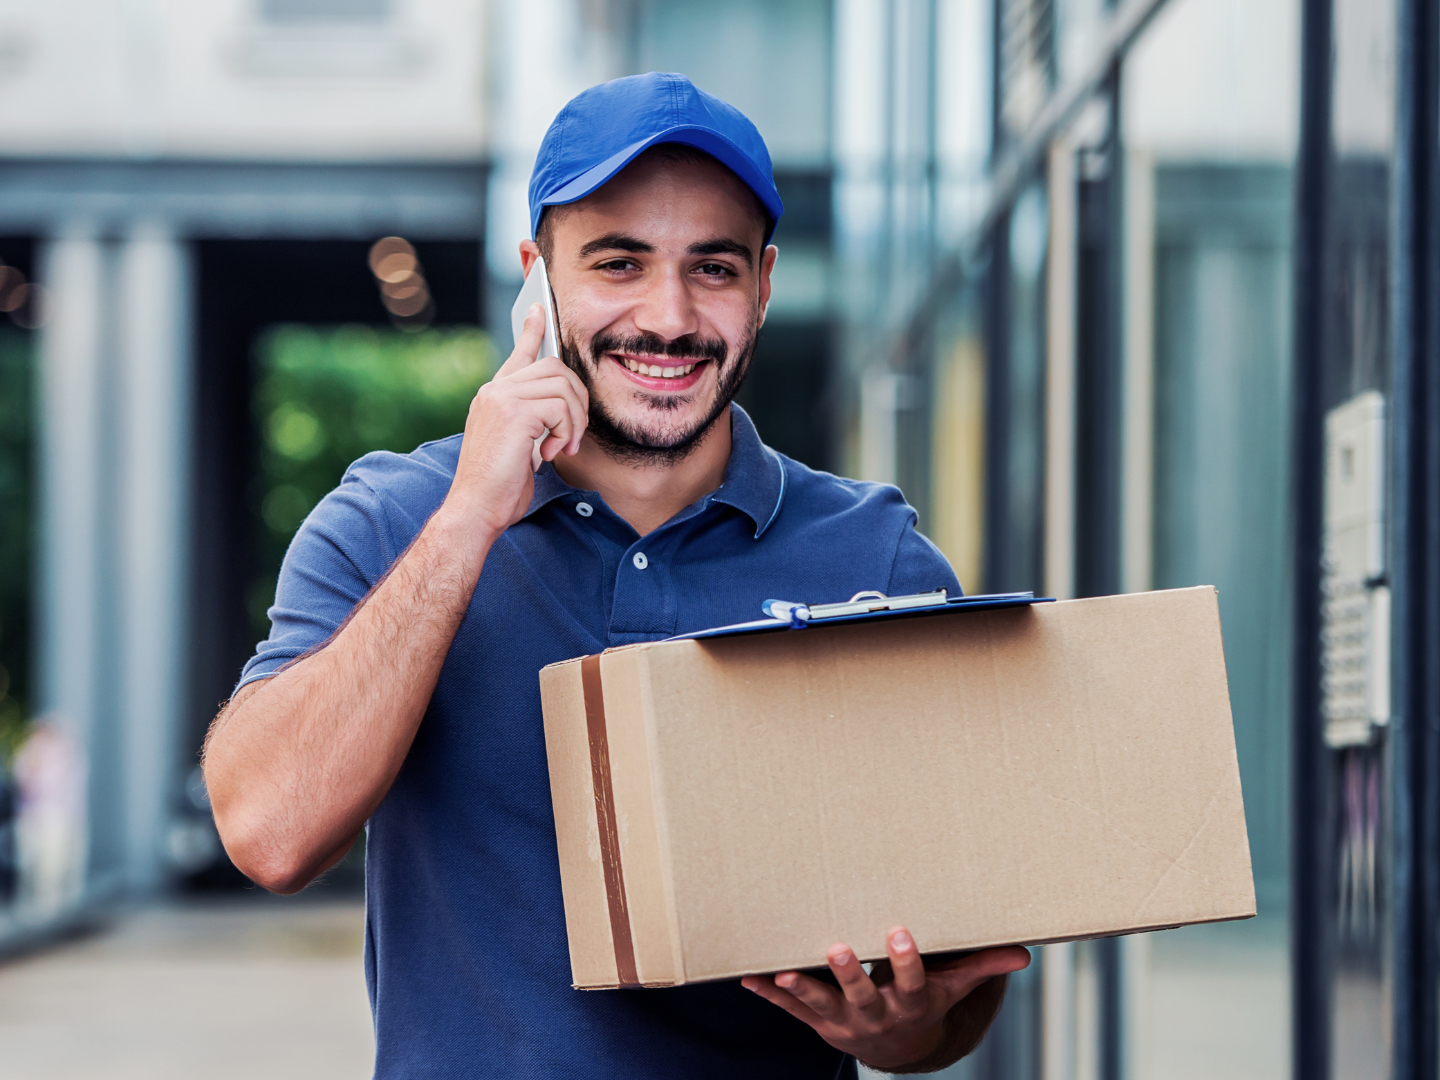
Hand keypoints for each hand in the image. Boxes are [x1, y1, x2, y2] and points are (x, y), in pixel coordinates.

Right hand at [443, 302, 588, 540]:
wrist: (477, 508)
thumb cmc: (499, 487)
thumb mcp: (519, 446)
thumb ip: (534, 421)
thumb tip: (561, 409)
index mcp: (494, 396)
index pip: (518, 354)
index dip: (532, 330)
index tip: (539, 309)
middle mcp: (495, 390)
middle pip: (555, 367)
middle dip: (577, 399)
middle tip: (573, 434)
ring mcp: (502, 398)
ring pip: (562, 385)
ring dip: (574, 420)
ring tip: (563, 447)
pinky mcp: (514, 411)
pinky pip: (560, 407)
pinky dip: (566, 432)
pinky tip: (551, 454)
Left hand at [741, 928, 1029, 1071]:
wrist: (896, 1049)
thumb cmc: (924, 1003)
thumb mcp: (953, 989)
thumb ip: (981, 967)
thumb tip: (1025, 954)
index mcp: (911, 1003)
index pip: (912, 982)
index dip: (906, 960)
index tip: (900, 930)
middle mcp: (877, 1015)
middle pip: (863, 995)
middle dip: (850, 974)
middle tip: (838, 947)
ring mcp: (844, 1021)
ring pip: (822, 1006)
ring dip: (803, 989)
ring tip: (787, 973)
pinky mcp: (818, 1022)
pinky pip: (791, 1011)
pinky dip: (771, 994)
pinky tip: (749, 977)